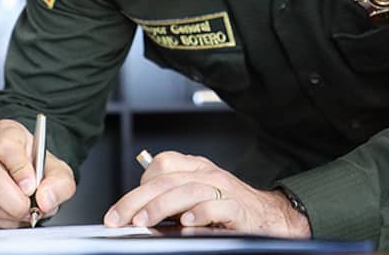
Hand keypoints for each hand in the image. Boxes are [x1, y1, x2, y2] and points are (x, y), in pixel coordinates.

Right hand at [0, 119, 76, 227]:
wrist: (28, 178)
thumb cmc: (38, 168)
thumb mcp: (59, 170)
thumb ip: (60, 182)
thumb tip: (45, 198)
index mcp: (5, 132)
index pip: (6, 147)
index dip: (20, 169)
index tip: (32, 186)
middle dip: (17, 201)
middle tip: (32, 206)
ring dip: (13, 214)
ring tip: (27, 207)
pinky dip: (5, 222)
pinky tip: (14, 212)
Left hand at [103, 151, 309, 237]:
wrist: (268, 216)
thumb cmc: (228, 207)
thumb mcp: (197, 194)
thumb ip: (171, 196)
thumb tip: (137, 211)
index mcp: (196, 167)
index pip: (161, 165)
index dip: (139, 186)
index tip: (122, 210)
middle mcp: (208, 174)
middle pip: (167, 180)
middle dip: (138, 200)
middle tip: (121, 219)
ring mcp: (223, 189)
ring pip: (187, 190)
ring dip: (162, 207)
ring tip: (144, 221)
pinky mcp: (238, 208)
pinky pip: (218, 206)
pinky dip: (200, 213)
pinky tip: (186, 223)